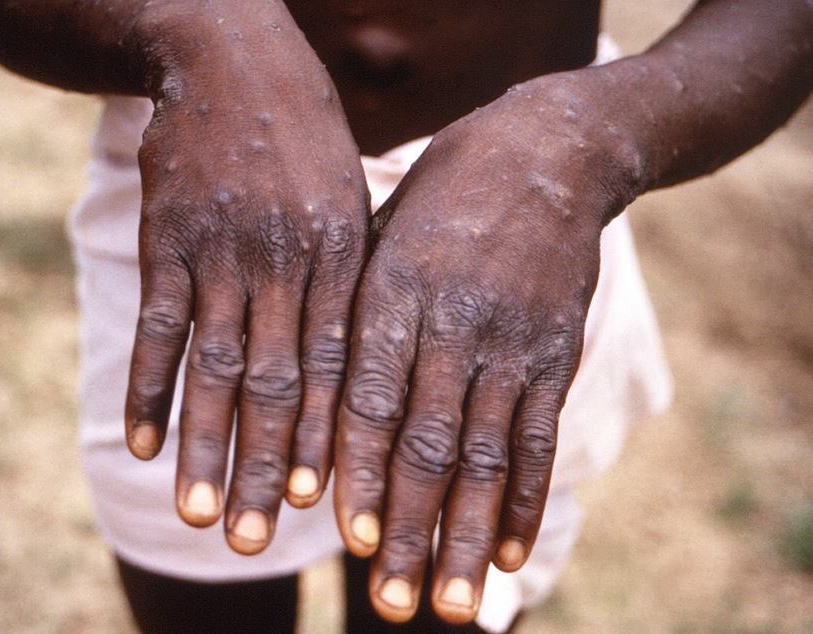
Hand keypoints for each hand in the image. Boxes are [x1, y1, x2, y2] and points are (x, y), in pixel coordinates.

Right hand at [123, 4, 368, 554]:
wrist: (233, 59)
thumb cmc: (305, 140)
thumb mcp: (349, 199)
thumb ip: (352, 279)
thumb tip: (360, 365)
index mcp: (340, 257)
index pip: (337, 366)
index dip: (329, 438)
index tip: (323, 505)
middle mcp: (284, 262)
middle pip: (277, 383)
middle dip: (268, 465)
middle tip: (260, 539)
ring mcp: (221, 252)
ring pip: (213, 367)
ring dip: (205, 445)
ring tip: (200, 513)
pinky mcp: (168, 241)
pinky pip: (157, 326)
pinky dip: (146, 386)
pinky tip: (139, 442)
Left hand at [334, 73, 639, 622]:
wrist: (545, 154)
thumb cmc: (440, 199)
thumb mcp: (381, 234)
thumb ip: (352, 314)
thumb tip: (310, 402)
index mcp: (393, 290)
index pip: (369, 396)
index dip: (358, 469)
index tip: (345, 537)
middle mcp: (453, 322)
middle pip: (427, 442)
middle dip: (407, 527)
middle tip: (390, 602)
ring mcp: (511, 341)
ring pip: (485, 454)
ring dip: (464, 534)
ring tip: (447, 604)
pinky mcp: (555, 353)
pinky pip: (538, 436)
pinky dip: (523, 499)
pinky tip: (507, 552)